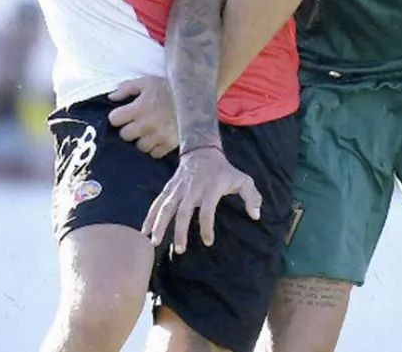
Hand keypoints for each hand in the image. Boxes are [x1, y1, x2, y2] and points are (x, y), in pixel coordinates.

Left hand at [108, 76, 177, 157]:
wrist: (195, 96)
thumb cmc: (168, 88)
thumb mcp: (146, 82)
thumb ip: (126, 88)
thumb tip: (110, 98)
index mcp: (139, 108)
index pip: (114, 119)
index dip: (117, 116)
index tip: (123, 115)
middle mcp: (147, 124)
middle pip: (125, 135)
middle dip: (128, 129)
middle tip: (136, 123)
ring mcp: (159, 136)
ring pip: (140, 146)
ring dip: (142, 140)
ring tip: (148, 131)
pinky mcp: (170, 144)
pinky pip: (155, 153)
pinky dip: (155, 147)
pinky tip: (158, 138)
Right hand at [143, 147, 262, 253]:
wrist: (201, 151)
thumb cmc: (224, 171)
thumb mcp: (242, 179)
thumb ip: (252, 196)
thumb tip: (256, 215)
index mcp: (211, 188)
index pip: (207, 210)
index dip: (207, 226)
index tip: (208, 241)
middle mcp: (192, 189)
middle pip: (184, 211)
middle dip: (180, 230)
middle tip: (180, 249)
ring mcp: (178, 189)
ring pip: (166, 207)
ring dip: (159, 225)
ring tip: (154, 243)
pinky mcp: (169, 189)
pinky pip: (157, 203)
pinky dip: (150, 217)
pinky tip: (144, 231)